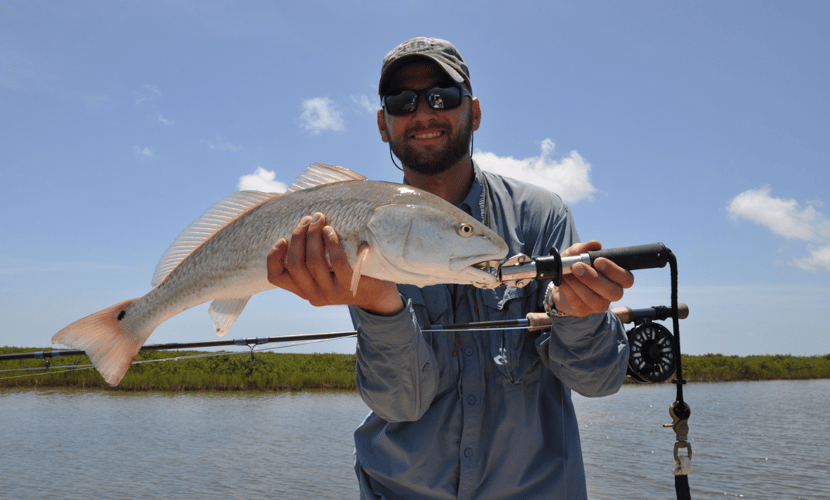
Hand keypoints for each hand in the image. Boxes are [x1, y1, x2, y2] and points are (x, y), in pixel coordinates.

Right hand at [266, 212, 403, 315]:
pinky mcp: (350, 287)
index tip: (283, 239)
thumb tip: (300, 228)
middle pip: (294, 263)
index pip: (276, 277)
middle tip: (309, 218)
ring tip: (320, 218)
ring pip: (313, 261)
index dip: (274, 256)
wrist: (378, 296)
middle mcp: (314, 295)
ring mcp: (331, 293)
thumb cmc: (348, 275)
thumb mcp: (325, 273)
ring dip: (314, 234)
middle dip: (298, 236)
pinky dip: (331, 243)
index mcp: (303, 290)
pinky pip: (336, 262)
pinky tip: (331, 230)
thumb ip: (310, 260)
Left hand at [549, 240, 633, 317]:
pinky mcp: (584, 311)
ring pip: (595, 300)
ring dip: (578, 285)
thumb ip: (584, 248)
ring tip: (567, 273)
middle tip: (577, 267)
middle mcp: (612, 292)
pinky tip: (563, 281)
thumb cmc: (574, 265)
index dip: (615, 271)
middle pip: (615, 293)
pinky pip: (578, 303)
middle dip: (595, 279)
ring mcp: (599, 304)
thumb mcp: (576, 253)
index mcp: (617, 278)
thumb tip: (595, 244)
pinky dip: (568, 290)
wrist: (560, 280)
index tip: (598, 261)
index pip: (627, 279)